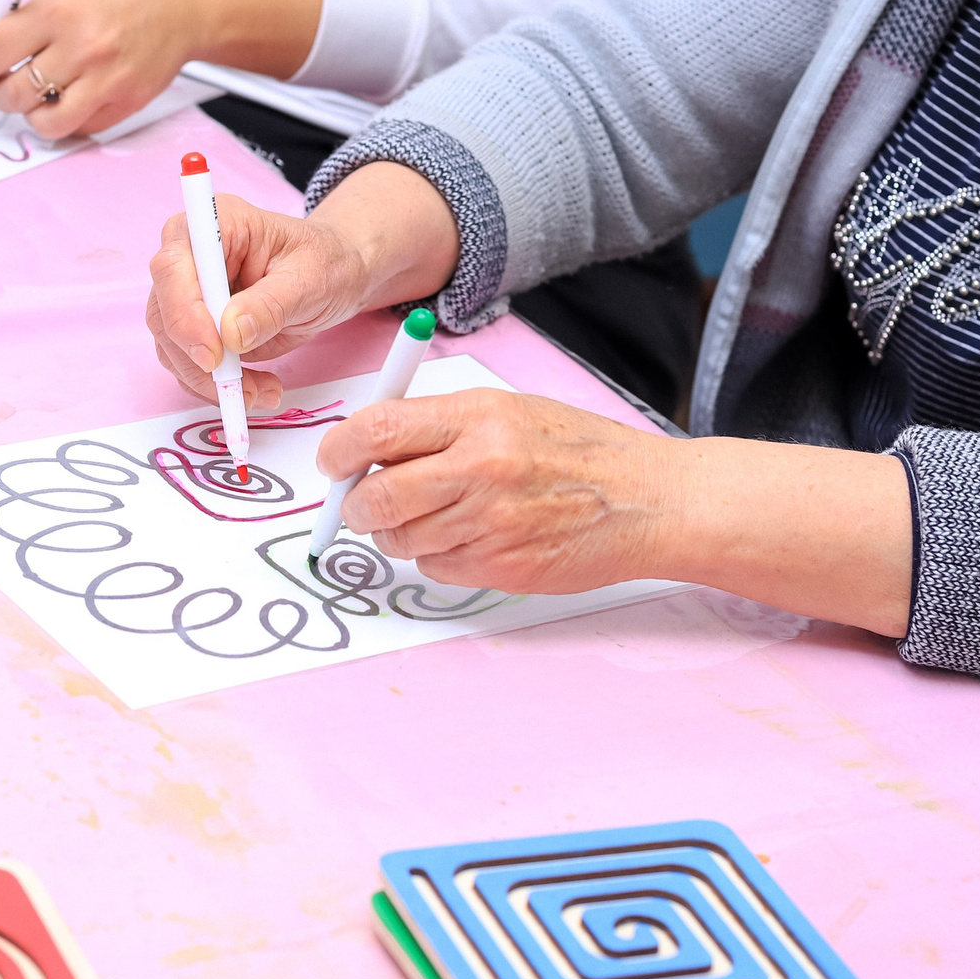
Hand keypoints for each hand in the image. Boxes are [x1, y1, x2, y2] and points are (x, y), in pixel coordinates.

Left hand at [0, 0, 202, 139]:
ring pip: (44, 122)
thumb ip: (1, 21)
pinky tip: (70, 97)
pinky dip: (65, 120)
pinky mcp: (127, 102)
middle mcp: (82, 46)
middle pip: (12, 94)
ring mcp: (108, 79)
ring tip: (38, 93)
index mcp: (58, 9)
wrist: (185, 0)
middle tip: (2, 83)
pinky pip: (78, 129)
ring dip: (30, 113)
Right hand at [146, 196, 380, 412]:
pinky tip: (257, 389)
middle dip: (197, 359)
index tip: (214, 353)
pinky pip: (189, 364)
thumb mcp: (311, 279)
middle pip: (164, 312)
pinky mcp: (197, 327)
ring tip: (263, 392)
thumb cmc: (325, 263)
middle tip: (239, 388)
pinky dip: (217, 386)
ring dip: (209, 380)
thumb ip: (271, 304)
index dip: (183, 312)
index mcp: (217, 224)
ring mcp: (190, 294)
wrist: (335, 275)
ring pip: (172, 346)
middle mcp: (192, 257)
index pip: (173, 265)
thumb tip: (231, 333)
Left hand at [324, 391, 669, 594]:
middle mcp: (481, 468)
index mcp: (479, 417)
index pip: (377, 430)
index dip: (339, 450)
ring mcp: (491, 523)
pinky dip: (438, 556)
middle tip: (358, 504)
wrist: (646, 500)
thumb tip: (368, 446)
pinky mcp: (501, 567)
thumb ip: (439, 425)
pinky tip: (470, 537)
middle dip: (354, 505)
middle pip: (375, 497)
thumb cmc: (578, 451)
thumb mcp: (509, 410)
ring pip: (399, 539)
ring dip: (398, 533)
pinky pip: (435, 568)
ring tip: (430, 517)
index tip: (332, 462)